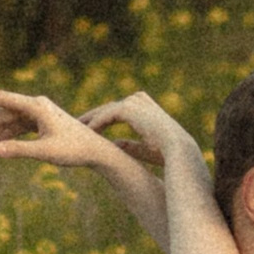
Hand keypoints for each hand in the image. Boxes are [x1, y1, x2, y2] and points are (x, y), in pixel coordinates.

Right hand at [0, 88, 132, 174]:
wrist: (96, 152)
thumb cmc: (74, 150)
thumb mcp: (45, 152)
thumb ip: (19, 150)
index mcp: (36, 106)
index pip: (2, 99)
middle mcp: (35, 106)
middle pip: (1, 115)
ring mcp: (37, 114)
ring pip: (7, 123)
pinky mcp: (39, 123)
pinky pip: (16, 128)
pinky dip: (4, 138)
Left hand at [80, 89, 201, 167]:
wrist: (177, 149)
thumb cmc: (166, 152)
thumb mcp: (145, 149)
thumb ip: (130, 146)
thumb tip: (115, 145)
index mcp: (145, 108)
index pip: (118, 110)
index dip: (102, 118)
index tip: (90, 128)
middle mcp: (139, 100)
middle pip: (109, 107)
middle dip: (92, 116)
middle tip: (77, 125)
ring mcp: (134, 102)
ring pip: (105, 110)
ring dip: (90, 119)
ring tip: (76, 129)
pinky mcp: (129, 108)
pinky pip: (107, 115)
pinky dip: (96, 124)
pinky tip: (87, 133)